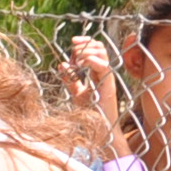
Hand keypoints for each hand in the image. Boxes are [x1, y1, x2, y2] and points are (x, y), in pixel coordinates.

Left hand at [63, 34, 125, 151]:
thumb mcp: (77, 93)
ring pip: (103, 55)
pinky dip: (93, 62)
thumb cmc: (91, 113)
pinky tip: (82, 63)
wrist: (100, 129)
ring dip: (88, 52)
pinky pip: (104, 68)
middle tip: (73, 48)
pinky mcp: (109, 86)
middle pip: (101, 48)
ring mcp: (108, 78)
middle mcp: (105, 73)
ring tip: (77, 59)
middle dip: (86, 44)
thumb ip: (71, 79)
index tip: (72, 41)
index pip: (96, 50)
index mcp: (99, 72)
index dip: (85, 42)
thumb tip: (61, 64)